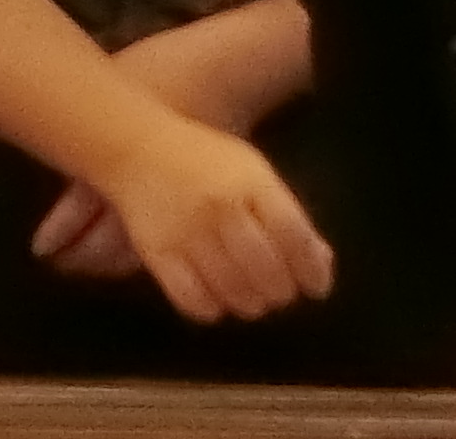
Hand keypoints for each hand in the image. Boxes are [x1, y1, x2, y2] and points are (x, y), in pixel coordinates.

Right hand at [44, 116, 335, 323]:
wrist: (134, 146)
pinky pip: (196, 302)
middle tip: (279, 290)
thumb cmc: (204, 159)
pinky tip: (215, 296)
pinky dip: (213, 308)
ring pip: (236, 294)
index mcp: (250, 182)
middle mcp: (221, 208)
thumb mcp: (253, 171)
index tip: (316, 285)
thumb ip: (287, 214)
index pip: (295, 239)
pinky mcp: (158, 253)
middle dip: (282, 291)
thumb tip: (320, 265)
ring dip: (252, 303)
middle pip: (269, 273)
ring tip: (251, 295)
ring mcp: (187, 232)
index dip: (312, 270)